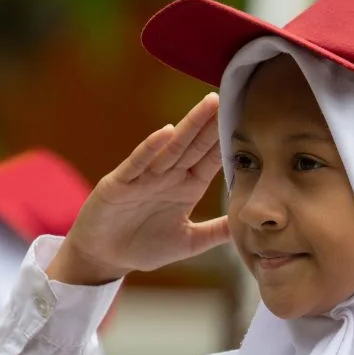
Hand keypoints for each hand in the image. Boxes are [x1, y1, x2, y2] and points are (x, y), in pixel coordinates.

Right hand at [48, 94, 229, 284]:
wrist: (104, 257)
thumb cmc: (144, 247)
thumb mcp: (189, 242)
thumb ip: (216, 232)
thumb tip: (247, 225)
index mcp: (187, 188)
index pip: (212, 160)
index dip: (228, 141)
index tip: (249, 121)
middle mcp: (168, 177)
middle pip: (195, 146)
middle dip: (213, 124)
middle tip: (232, 97)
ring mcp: (145, 177)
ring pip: (171, 148)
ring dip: (189, 126)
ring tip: (208, 104)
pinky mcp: (121, 183)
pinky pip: (139, 163)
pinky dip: (151, 147)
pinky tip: (166, 132)